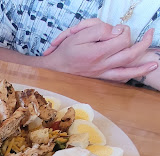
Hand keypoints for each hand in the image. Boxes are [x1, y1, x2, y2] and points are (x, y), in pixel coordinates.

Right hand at [41, 19, 156, 81]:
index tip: (115, 29)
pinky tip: (138, 73)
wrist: (53, 70)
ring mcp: (102, 74)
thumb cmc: (64, 52)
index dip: (122, 30)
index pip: (121, 39)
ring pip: (127, 70)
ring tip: (155, 62)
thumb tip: (115, 31)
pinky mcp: (100, 79)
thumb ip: (98, 31)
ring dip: (143, 67)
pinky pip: (119, 79)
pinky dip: (131, 76)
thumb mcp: (77, 35)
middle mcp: (102, 65)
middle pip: (129, 54)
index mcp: (97, 53)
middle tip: (151, 33)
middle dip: (143, 43)